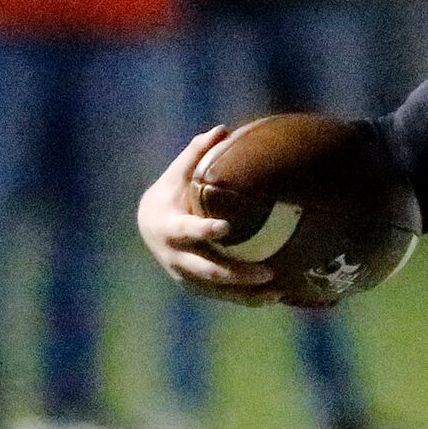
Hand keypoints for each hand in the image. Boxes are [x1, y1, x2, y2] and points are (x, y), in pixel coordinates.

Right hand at [136, 126, 280, 304]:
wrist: (149, 228)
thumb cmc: (171, 194)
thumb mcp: (177, 175)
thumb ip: (196, 155)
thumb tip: (221, 129)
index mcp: (168, 226)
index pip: (186, 230)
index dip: (204, 231)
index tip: (225, 228)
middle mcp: (175, 256)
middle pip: (206, 269)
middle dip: (236, 274)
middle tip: (268, 272)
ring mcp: (185, 275)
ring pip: (217, 290)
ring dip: (247, 294)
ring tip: (278, 291)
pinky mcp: (197, 287)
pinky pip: (224, 296)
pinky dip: (248, 299)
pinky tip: (277, 297)